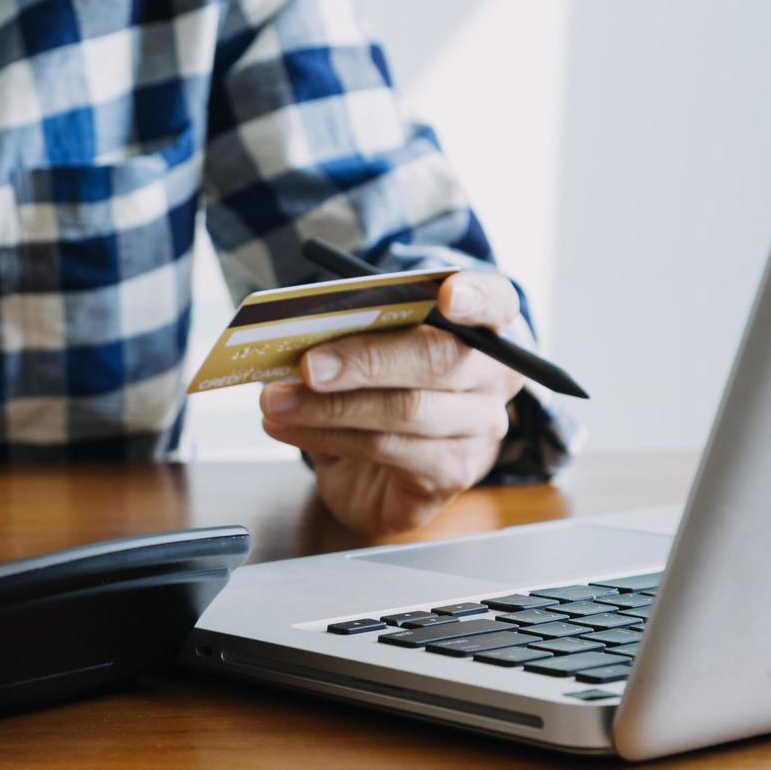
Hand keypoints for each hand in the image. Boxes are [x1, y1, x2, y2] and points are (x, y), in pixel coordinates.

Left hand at [259, 271, 525, 535]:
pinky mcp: (449, 476)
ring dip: (328, 407)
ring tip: (275, 400)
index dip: (474, 296)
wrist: (384, 462)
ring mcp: (478, 432)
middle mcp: (493, 380)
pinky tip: (287, 427)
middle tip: (307, 365)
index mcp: (483, 328)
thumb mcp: (369, 344)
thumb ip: (354, 326)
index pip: (495, 302)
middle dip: (366, 360)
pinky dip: (326, 437)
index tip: (445, 293)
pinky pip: (387, 452)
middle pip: (438, 360)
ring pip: (406, 411)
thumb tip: (300, 328)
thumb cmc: (379, 383)